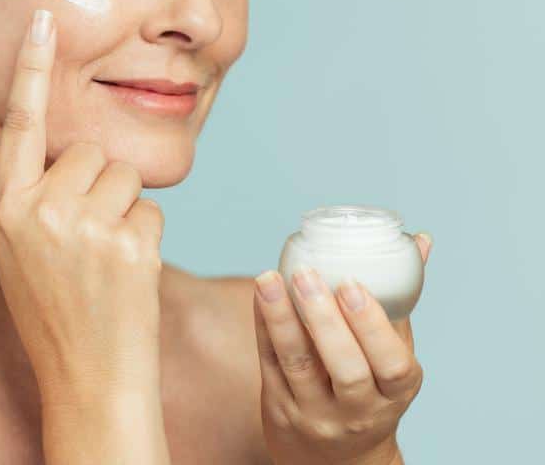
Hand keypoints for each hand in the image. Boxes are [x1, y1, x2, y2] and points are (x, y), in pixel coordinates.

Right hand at [0, 8, 165, 405]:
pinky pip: (149, 208)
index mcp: (6, 208)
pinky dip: (145, 235)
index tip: (44, 20)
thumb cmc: (49, 310)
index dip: (30, 69)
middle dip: (98, 184)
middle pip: (88, 151)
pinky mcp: (128, 244)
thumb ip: (11, 185)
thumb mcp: (11, 247)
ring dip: (124, 209)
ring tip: (106, 258)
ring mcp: (84, 227)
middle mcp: (39, 211)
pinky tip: (127, 272)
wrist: (87, 379)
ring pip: (124, 175)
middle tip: (87, 239)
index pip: (18, 124)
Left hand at [253, 233, 431, 464]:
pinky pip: (270, 364)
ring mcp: (316, 413)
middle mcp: (358, 410)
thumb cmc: (371, 387)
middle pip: (344, 368)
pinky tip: (261, 294)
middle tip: (306, 274)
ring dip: (281, 318)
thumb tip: (421, 240)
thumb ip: (400, 300)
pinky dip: (264, 326)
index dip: (370, 325)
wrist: (336, 458)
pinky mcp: (280, 409)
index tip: (350, 283)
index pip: (391, 364)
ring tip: (269, 278)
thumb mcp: (394, 355)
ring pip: (298, 365)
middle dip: (324, 319)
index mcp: (395, 393)